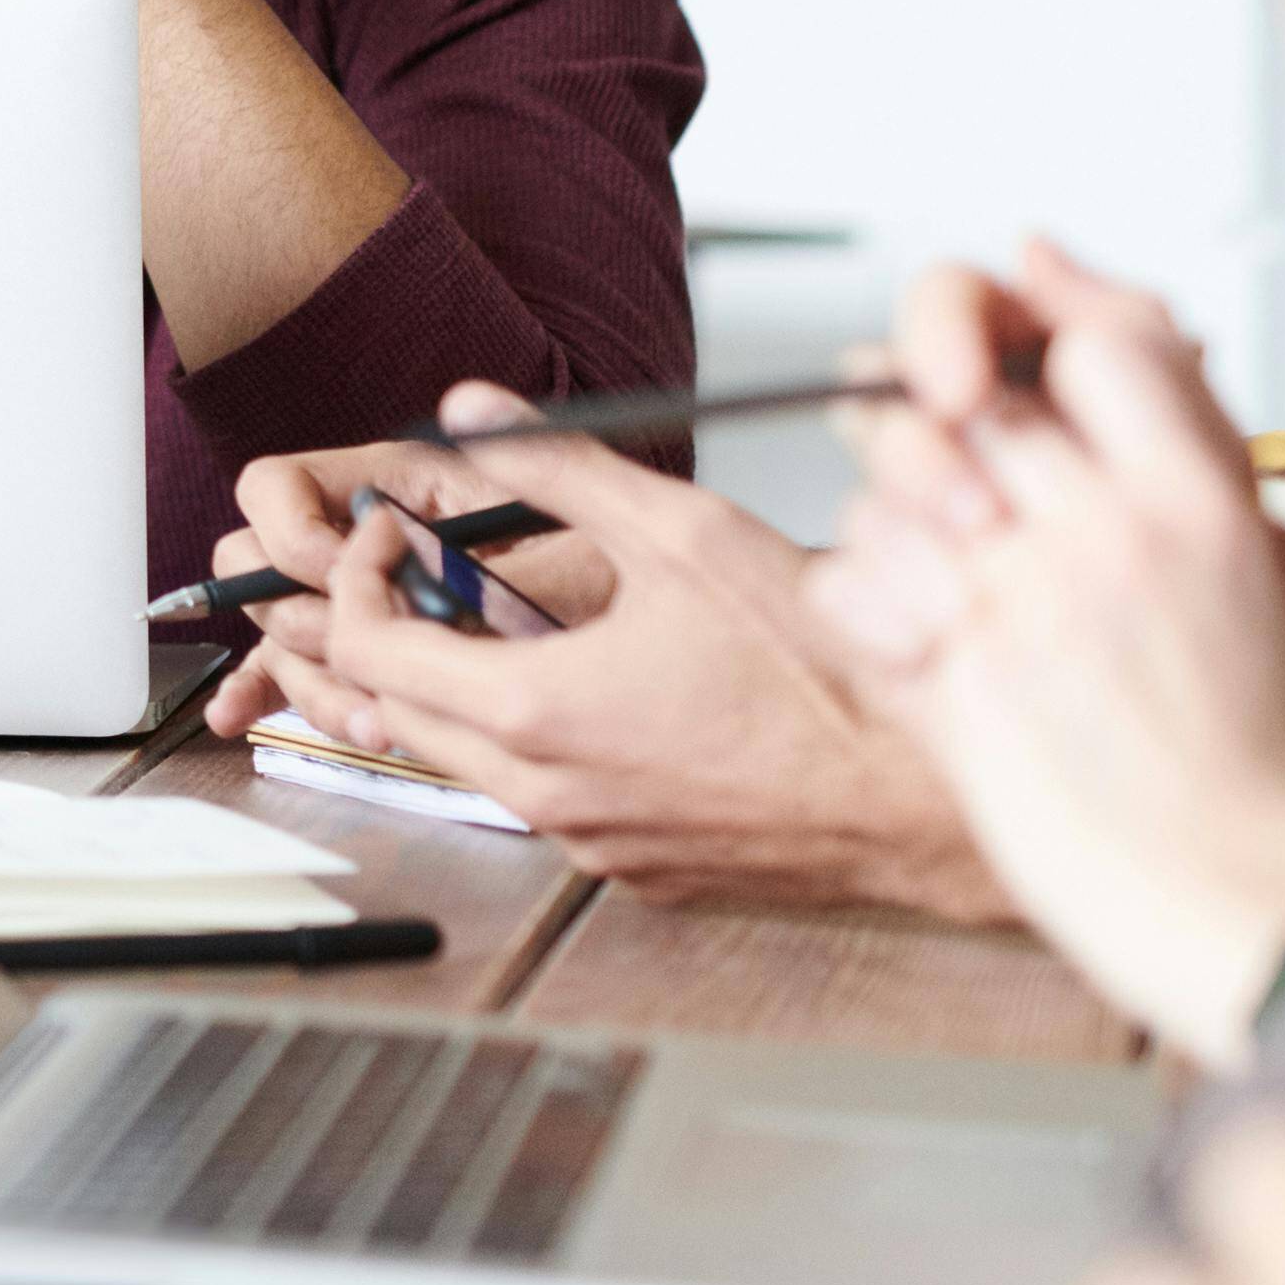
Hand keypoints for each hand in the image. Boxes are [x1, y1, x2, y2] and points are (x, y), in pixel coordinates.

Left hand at [196, 402, 1002, 914]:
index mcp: (532, 712)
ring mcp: (591, 844)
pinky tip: (586, 694)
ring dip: (455, 690)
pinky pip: (546, 805)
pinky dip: (530, 746)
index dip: (357, 575)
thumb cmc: (826, 668)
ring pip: (468, 762)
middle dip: (383, 632)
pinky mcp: (638, 871)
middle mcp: (544, 795)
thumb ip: (561, 467)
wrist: (927, 798)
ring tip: (492, 619)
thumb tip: (467, 412)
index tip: (395, 532)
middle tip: (417, 569)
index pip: (367, 646)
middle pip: (395, 711)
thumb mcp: (687, 534)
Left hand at [816, 245, 1284, 1063]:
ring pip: (895, 476)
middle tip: (911, 410)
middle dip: (929, 398)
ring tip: (914, 524)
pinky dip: (856, 588)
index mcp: (1208, 508)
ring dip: (888, 493)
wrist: (1239, 910)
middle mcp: (1104, 537)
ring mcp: (1018, 601)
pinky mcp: (947, 675)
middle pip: (973, 398)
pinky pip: (851, 577)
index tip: (1017, 340)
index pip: (1103, 345)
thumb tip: (1224, 464)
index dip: (1049, 332)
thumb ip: (1265, 524)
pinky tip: (897, 615)